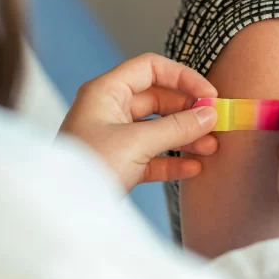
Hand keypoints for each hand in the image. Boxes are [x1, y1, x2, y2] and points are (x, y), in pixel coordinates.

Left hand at [60, 53, 218, 190]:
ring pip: (158, 128)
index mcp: (106, 92)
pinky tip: (194, 167)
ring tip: (212, 147)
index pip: (151, 68)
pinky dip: (173, 160)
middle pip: (159, 99)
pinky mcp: (119, 163)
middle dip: (189, 111)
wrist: (62, 210)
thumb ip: (176, 127)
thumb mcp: (136, 143)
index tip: (209, 95)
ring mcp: (114, 137)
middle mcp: (110, 109)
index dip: (183, 77)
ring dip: (186, 136)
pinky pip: (152, 155)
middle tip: (216, 122)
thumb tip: (209, 114)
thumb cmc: (88, 167)